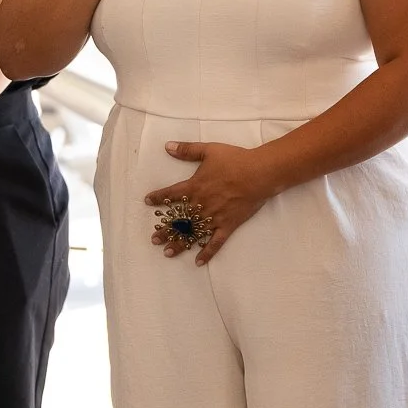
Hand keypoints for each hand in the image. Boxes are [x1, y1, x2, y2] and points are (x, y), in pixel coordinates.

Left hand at [144, 140, 271, 263]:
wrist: (259, 173)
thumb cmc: (235, 160)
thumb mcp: (209, 150)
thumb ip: (187, 150)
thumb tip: (167, 146)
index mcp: (194, 187)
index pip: (170, 194)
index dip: (158, 197)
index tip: (148, 201)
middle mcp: (200, 205)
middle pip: (178, 220)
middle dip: (165, 230)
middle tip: (154, 239)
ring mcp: (213, 217)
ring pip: (192, 234)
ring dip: (179, 244)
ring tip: (168, 252)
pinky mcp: (227, 225)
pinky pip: (215, 243)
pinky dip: (207, 253)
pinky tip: (198, 261)